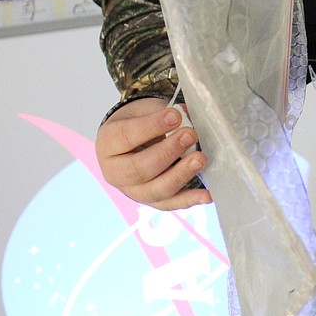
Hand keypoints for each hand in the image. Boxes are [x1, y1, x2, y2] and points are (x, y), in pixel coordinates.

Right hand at [95, 97, 210, 209]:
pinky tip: (207, 194)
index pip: (127, 136)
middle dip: (168, 152)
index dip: (152, 126)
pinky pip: (171, 204)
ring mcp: (132, 190)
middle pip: (139, 169)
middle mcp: (115, 172)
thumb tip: (189, 117)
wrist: (133, 140)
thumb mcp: (145, 111)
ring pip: (155, 191)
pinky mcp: (151, 201)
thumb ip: (163, 114)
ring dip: (180, 175)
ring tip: (200, 159)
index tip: (175, 116)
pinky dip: (190, 200)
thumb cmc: (138, 122)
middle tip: (190, 135)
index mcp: (108, 144)